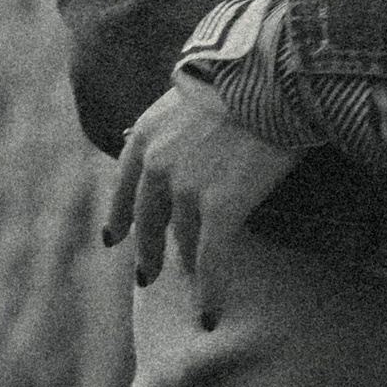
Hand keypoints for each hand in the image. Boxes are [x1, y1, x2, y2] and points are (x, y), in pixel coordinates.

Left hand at [105, 81, 297, 319]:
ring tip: (196, 280)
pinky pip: (210, 260)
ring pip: (183, 240)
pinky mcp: (220, 207)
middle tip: (150, 275)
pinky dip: (209, 291)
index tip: (115, 239)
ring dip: (188, 263)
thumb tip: (154, 134)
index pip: (124, 185)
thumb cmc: (243, 75)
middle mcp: (156, 166)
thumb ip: (170, 122)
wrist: (271, 72)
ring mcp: (186, 190)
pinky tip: (209, 314)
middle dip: (150, 250)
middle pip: (150, 221)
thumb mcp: (190, 93)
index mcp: (145, 136)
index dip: (119, 217)